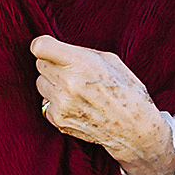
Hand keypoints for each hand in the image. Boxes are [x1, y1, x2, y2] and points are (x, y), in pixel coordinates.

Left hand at [31, 34, 174, 174]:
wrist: (134, 128)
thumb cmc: (126, 90)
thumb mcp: (109, 60)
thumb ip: (79, 52)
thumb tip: (58, 50)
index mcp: (80, 63)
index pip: (40, 47)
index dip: (43, 46)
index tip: (49, 49)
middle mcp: (67, 84)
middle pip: (40, 64)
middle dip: (53, 64)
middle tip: (72, 70)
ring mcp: (61, 104)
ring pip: (40, 83)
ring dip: (53, 83)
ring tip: (75, 88)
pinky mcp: (58, 120)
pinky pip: (45, 103)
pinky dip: (56, 102)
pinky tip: (76, 104)